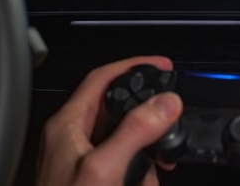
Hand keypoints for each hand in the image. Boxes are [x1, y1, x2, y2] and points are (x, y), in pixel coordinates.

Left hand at [36, 56, 182, 185]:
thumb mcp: (104, 168)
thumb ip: (135, 131)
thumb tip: (166, 103)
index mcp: (68, 126)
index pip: (103, 78)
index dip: (134, 66)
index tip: (163, 66)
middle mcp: (76, 139)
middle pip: (120, 108)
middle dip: (149, 117)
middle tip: (171, 118)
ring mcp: (87, 160)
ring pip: (129, 138)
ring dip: (149, 150)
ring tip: (158, 162)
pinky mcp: (99, 178)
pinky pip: (128, 163)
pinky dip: (144, 169)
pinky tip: (148, 179)